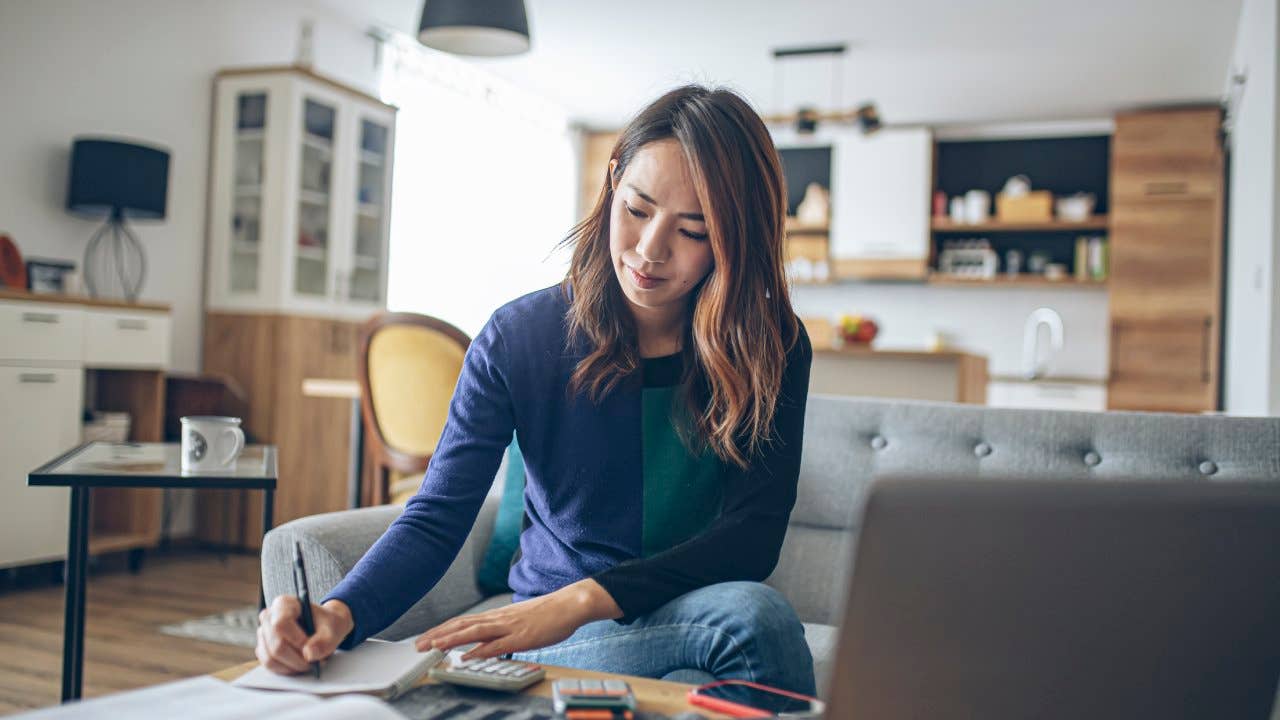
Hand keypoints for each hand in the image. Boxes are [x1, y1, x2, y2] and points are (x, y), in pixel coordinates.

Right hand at [256, 596, 353, 674]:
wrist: (325, 628)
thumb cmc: (327, 624)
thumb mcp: (333, 628)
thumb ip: (324, 641)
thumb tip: (308, 654)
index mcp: (284, 604)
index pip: (280, 624)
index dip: (295, 640)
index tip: (309, 648)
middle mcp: (269, 617)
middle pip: (275, 645)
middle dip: (296, 659)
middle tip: (313, 663)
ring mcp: (264, 634)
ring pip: (270, 658)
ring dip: (291, 666)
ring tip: (308, 664)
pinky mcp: (264, 649)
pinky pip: (269, 665)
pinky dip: (285, 670)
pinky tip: (299, 666)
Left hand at [415, 579, 621, 659]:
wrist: (570, 604)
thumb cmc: (547, 614)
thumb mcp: (518, 622)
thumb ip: (500, 632)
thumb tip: (483, 644)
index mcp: (497, 616)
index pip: (463, 622)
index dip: (442, 630)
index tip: (425, 638)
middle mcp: (499, 619)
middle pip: (462, 626)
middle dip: (438, 635)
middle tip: (418, 645)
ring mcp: (510, 627)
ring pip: (474, 632)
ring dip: (452, 640)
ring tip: (433, 647)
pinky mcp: (522, 636)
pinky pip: (497, 644)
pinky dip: (480, 650)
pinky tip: (467, 655)